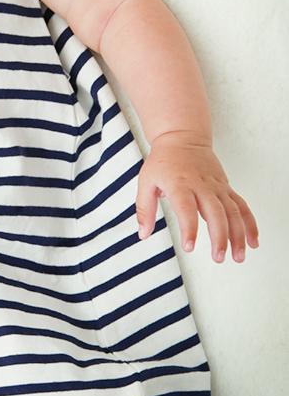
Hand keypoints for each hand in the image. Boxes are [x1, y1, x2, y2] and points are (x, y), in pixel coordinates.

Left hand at [136, 131, 258, 262]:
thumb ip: (144, 209)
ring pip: (233, 212)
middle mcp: (201, 186)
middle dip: (219, 237)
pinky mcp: (226, 188)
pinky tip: (253, 242)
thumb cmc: (162, 162)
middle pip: (215, 212)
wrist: (183, 138)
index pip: (186, 208)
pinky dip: (250, 224)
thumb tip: (143, 234)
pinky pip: (242, 206)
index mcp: (179, 184)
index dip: (189, 228)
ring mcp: (217, 187)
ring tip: (238, 257)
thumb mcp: (145, 181)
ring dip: (238, 235)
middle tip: (218, 257)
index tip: (189, 246)